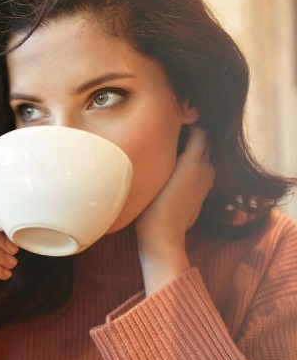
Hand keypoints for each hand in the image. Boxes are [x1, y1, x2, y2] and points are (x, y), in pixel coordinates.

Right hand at [134, 125, 214, 293]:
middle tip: (174, 137)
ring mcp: (206, 184)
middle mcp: (205, 170)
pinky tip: (178, 175)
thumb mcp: (155, 174)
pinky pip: (202, 175)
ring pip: (205, 160)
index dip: (191, 125)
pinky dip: (195, 170)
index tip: (177, 123)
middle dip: (194, 139)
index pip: (201, 132)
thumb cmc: (153, 206)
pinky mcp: (202, 196)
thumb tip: (165, 137)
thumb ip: (165, 153)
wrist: (163, 236)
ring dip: (195, 155)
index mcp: (194, 161)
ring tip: (175, 155)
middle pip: (205, 146)